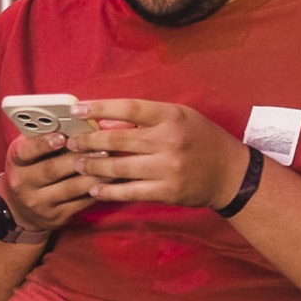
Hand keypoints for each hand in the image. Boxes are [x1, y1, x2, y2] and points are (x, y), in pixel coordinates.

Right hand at [0, 127, 102, 232]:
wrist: (20, 210)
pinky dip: (99, 190)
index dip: (43, 143)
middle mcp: (23, 183)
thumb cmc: (30, 170)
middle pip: (52, 170)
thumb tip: (77, 120)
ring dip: (93, 174)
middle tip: (99, 146)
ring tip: (111, 162)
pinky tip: (112, 180)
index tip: (62, 136)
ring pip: (71, 188)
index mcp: (16, 161)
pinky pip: (81, 203)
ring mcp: (40, 202)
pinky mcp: (57, 216)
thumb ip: (46, 137)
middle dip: (77, 157)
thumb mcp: (29, 153)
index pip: (26, 151)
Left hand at [63, 99, 250, 208]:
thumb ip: (146, 118)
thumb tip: (105, 121)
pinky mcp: (167, 192)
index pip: (129, 108)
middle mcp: (169, 141)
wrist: (230, 173)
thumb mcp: (178, 117)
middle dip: (88, 142)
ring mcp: (168, 168)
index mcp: (171, 116)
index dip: (99, 108)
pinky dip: (108, 191)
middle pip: (117, 141)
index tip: (77, 109)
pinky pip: (129, 192)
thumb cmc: (200, 139)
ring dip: (93, 167)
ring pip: (118, 168)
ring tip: (77, 164)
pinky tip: (93, 188)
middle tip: (70, 142)